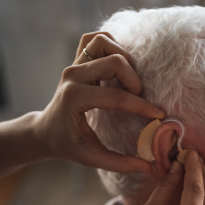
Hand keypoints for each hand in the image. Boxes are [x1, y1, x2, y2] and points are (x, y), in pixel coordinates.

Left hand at [33, 32, 163, 172]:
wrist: (45, 131)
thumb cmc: (68, 145)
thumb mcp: (91, 158)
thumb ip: (120, 163)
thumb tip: (148, 166)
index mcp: (75, 99)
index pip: (116, 97)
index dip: (142, 106)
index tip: (159, 115)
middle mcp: (73, 75)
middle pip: (114, 61)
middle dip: (133, 79)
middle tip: (139, 96)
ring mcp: (73, 63)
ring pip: (104, 42)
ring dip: (124, 58)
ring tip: (129, 80)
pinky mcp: (76, 58)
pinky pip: (96, 39)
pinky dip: (112, 45)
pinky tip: (119, 65)